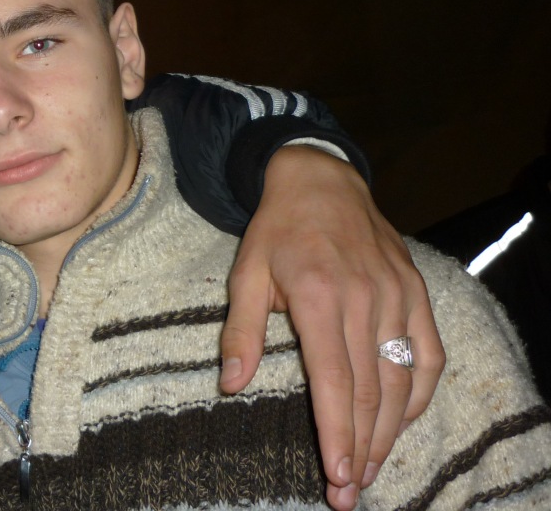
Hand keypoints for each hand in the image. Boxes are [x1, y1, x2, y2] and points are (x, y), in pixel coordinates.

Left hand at [218, 146, 443, 510]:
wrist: (320, 179)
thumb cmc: (276, 230)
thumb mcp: (245, 273)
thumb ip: (240, 331)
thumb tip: (230, 385)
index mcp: (317, 295)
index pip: (334, 380)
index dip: (337, 433)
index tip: (337, 476)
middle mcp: (364, 298)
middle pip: (371, 391)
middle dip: (361, 449)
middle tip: (349, 493)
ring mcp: (397, 295)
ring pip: (402, 380)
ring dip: (390, 432)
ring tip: (371, 470)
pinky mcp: (416, 292)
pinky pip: (428, 354)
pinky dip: (420, 394)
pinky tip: (403, 421)